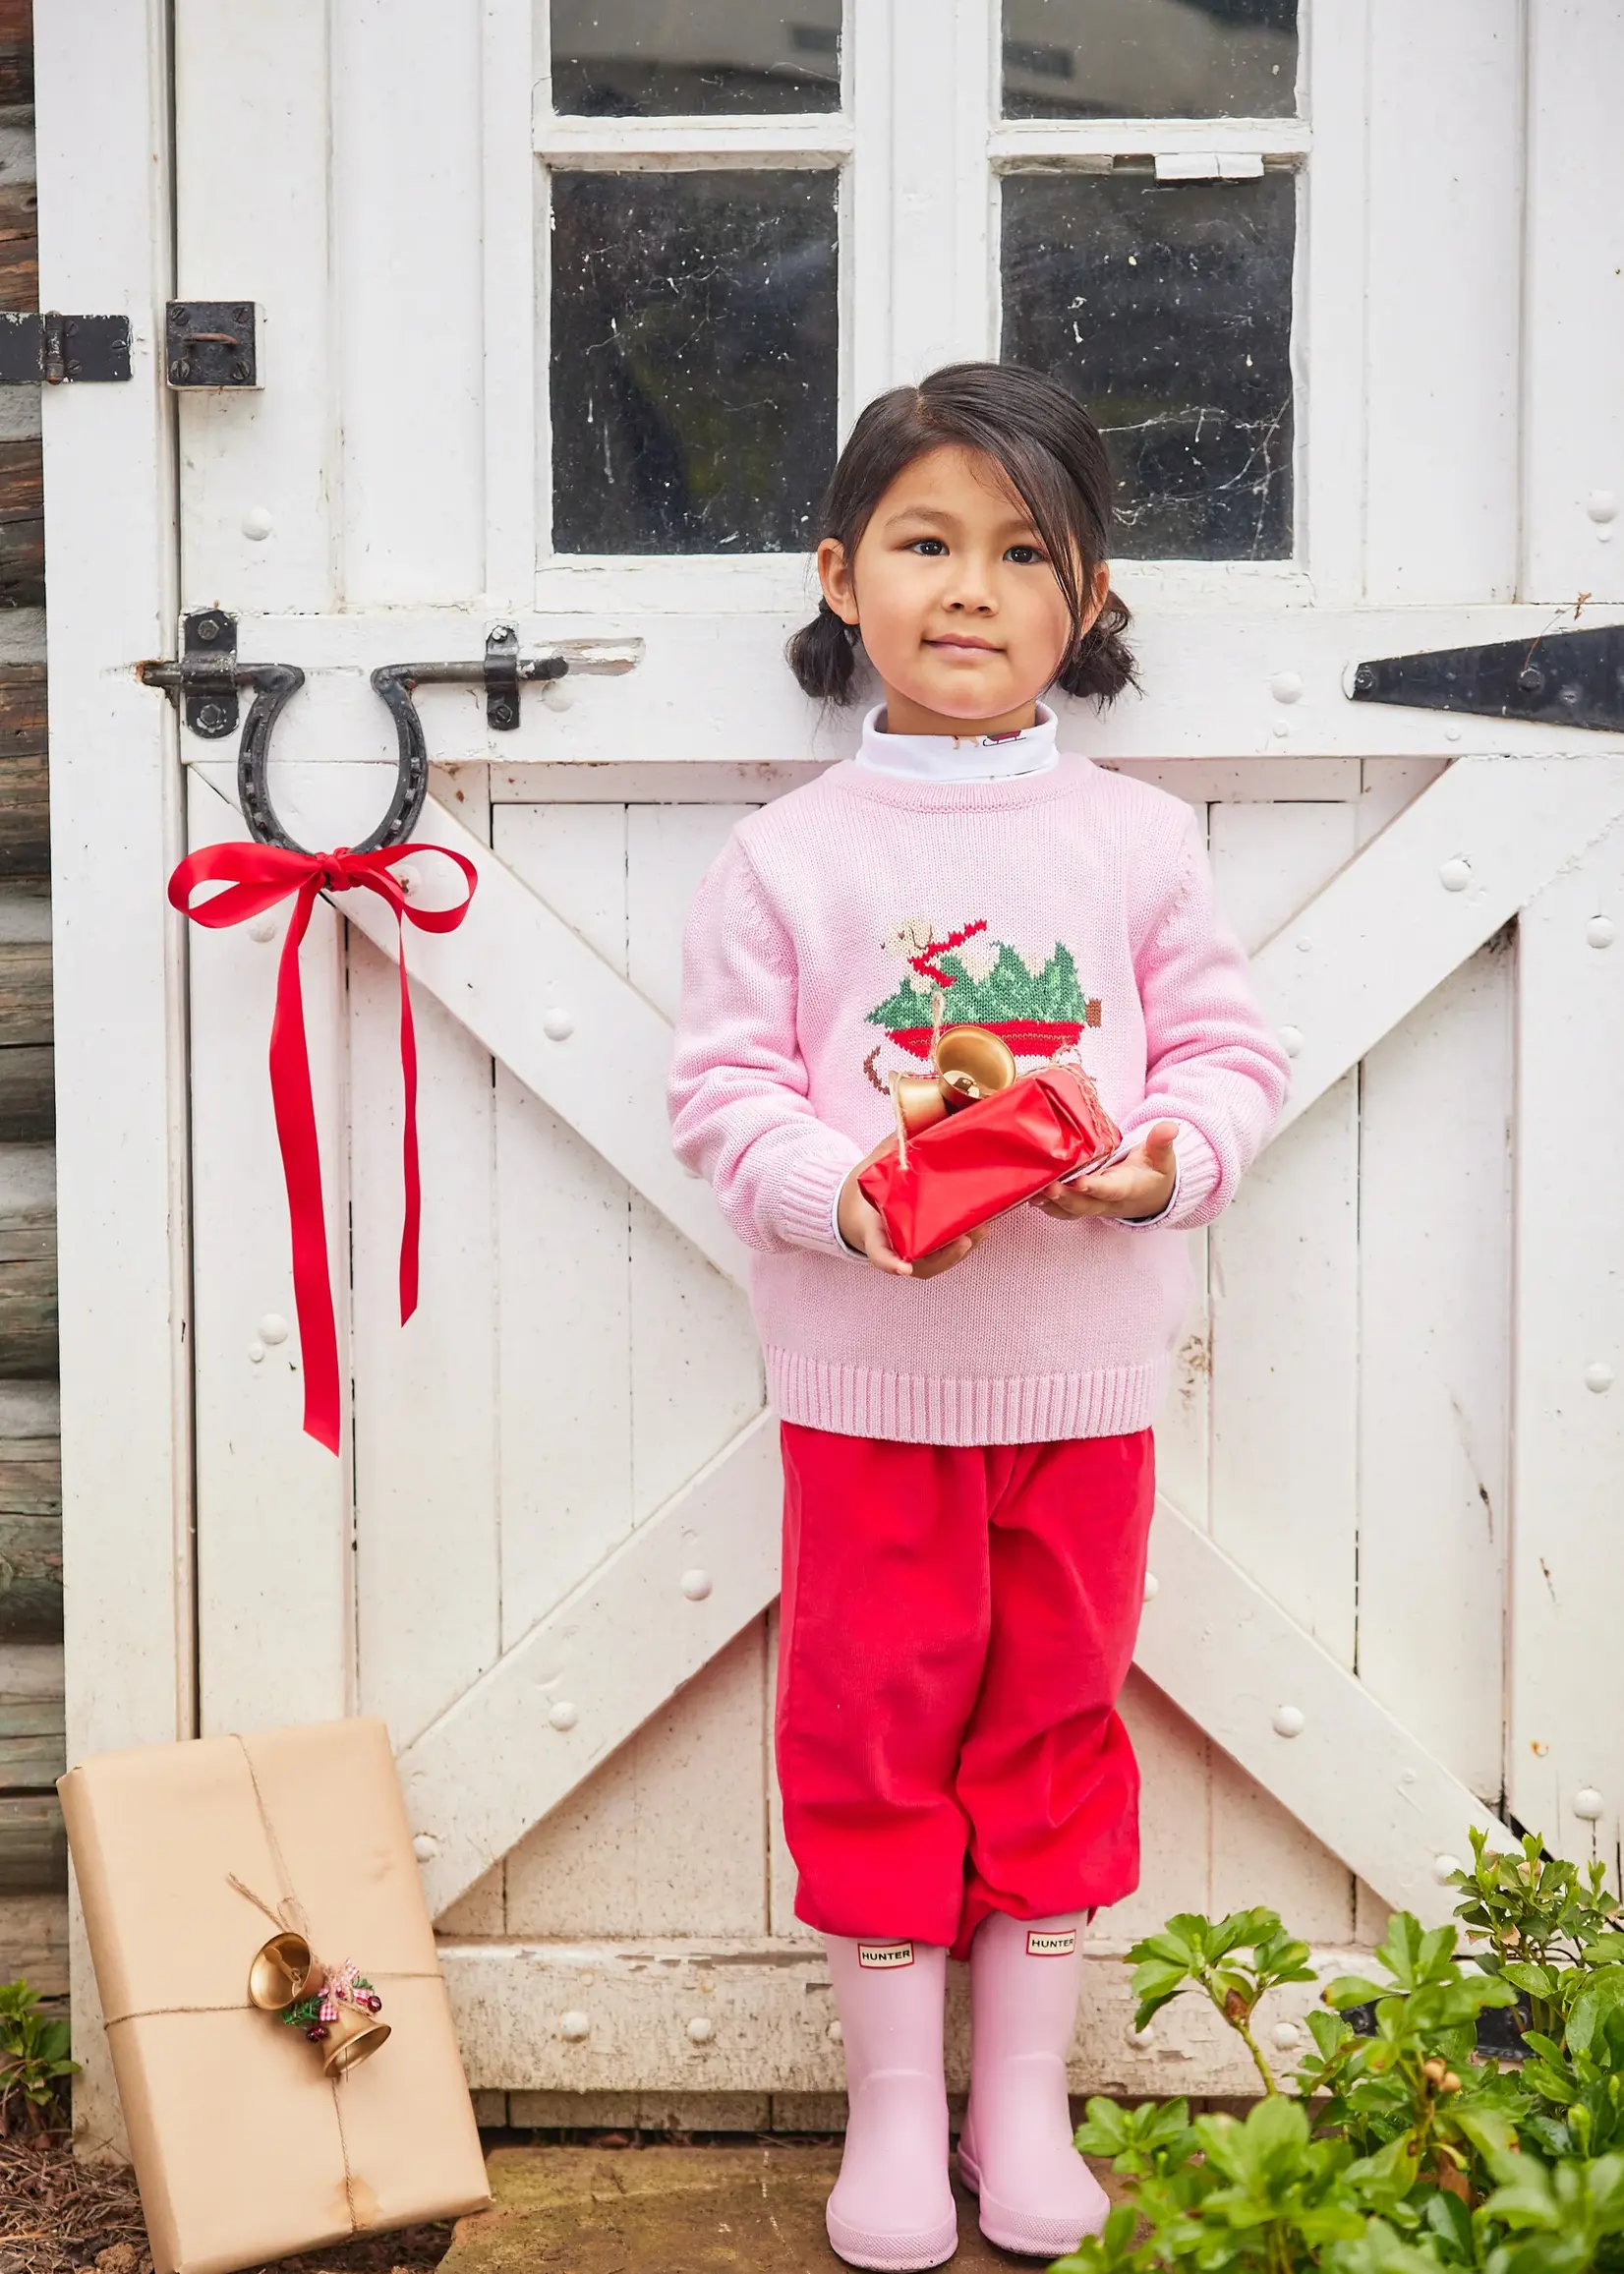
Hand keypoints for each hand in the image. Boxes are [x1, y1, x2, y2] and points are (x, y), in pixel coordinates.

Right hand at [837, 1142, 989, 1278]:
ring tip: (982, 1228)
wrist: (865, 1213)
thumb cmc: (872, 1195)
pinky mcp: (930, 1252)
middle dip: (946, 1254)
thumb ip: (887, 1154)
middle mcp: (896, 1251)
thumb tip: (904, 1127)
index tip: (902, 1269)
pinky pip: (949, 1254)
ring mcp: (915, 1256)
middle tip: (965, 1238)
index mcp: (875, 1235)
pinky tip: (983, 1225)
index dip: (890, 1263)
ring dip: (963, 1247)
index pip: (879, 1254)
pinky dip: (967, 1242)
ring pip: (941, 1261)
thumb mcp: (873, 1172)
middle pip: (922, 1263)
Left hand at [1032, 1120, 1178, 1221]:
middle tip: (1045, 1186)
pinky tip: (1026, 1194)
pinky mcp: (1079, 1204)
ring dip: (1049, 1204)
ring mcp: (1091, 1206)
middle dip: (1064, 1198)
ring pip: (1068, 1211)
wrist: (1150, 1196)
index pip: (1109, 1190)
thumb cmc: (1152, 1173)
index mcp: (1125, 1187)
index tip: (1080, 1181)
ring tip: (1029, 1192)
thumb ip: (1161, 1142)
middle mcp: (1105, 1201)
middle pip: (1082, 1205)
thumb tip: (1169, 1127)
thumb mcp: (1162, 1157)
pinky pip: (1060, 1209)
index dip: (1094, 1187)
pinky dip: (1044, 1205)